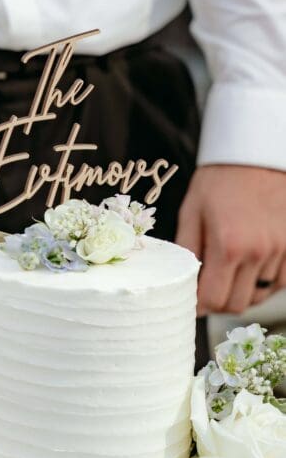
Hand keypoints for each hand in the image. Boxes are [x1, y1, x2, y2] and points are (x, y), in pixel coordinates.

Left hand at [176, 165, 285, 315]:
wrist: (257, 153)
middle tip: (210, 288)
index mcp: (228, 245)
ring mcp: (282, 249)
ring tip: (231, 272)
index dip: (199, 305)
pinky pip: (280, 283)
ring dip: (243, 291)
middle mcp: (259, 251)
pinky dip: (265, 283)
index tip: (193, 299)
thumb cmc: (220, 180)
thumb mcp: (192, 212)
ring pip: (260, 295)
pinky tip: (252, 267)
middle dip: (219, 302)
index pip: (212, 300)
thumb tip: (182, 286)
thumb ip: (187, 252)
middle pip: (238, 304)